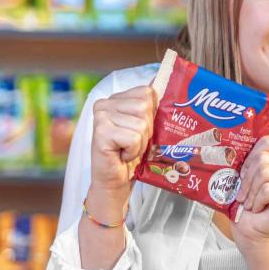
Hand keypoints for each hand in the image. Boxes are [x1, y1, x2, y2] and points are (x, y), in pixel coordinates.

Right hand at [89, 85, 155, 217]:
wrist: (114, 182)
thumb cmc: (130, 155)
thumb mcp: (144, 128)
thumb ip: (152, 109)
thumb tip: (168, 87)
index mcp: (116, 98)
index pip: (147, 93)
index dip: (152, 116)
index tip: (139, 131)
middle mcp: (105, 103)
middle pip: (145, 107)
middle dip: (146, 130)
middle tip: (133, 143)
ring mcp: (101, 115)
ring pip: (141, 124)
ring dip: (140, 143)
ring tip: (127, 150)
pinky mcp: (101, 131)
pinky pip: (134, 137)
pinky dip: (133, 151)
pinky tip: (121, 155)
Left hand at [232, 137, 268, 245]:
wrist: (249, 232)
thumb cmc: (246, 206)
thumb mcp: (245, 178)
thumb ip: (248, 160)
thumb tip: (235, 144)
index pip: (267, 143)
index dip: (250, 157)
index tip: (243, 175)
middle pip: (264, 158)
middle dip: (247, 177)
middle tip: (243, 194)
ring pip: (265, 172)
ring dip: (251, 190)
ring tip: (250, 202)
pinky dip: (257, 200)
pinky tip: (258, 208)